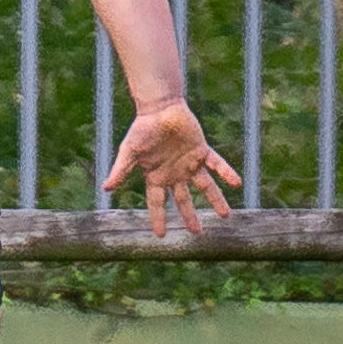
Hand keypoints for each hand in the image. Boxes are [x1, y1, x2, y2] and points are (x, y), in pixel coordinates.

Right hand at [103, 100, 241, 235]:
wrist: (159, 108)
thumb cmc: (142, 129)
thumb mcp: (129, 152)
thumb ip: (121, 170)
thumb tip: (106, 189)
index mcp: (156, 176)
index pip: (157, 202)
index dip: (158, 218)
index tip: (161, 235)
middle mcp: (175, 173)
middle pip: (183, 199)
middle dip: (190, 215)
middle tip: (197, 232)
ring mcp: (190, 163)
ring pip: (205, 186)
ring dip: (215, 199)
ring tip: (226, 215)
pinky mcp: (202, 151)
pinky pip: (217, 164)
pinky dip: (227, 173)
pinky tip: (236, 184)